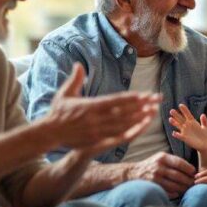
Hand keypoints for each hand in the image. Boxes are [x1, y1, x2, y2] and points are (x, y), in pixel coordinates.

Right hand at [44, 63, 160, 150]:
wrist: (48, 133)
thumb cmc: (57, 112)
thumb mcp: (65, 93)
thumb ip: (75, 79)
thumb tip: (79, 64)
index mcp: (90, 105)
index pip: (116, 100)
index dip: (133, 98)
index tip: (146, 94)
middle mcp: (96, 118)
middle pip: (125, 112)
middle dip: (143, 106)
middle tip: (158, 100)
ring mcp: (97, 131)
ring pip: (124, 125)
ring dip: (140, 119)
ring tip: (154, 112)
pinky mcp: (96, 142)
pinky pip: (117, 138)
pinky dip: (130, 133)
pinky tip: (141, 129)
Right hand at [128, 152, 195, 198]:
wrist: (133, 172)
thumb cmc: (151, 164)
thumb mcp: (161, 157)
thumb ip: (174, 161)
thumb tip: (191, 170)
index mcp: (162, 158)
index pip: (179, 163)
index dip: (188, 168)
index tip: (194, 172)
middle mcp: (159, 167)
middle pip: (178, 176)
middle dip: (188, 180)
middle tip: (193, 183)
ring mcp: (155, 178)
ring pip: (174, 185)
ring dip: (183, 188)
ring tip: (188, 188)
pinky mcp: (153, 186)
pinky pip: (168, 192)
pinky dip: (175, 193)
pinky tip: (178, 193)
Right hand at [168, 104, 206, 152]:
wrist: (204, 145)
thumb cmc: (205, 135)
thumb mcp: (206, 127)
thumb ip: (204, 121)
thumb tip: (203, 114)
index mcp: (193, 122)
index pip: (187, 114)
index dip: (184, 110)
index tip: (180, 105)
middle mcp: (187, 125)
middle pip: (181, 119)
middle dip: (176, 115)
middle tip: (171, 110)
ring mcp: (185, 132)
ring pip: (178, 126)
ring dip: (174, 123)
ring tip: (170, 119)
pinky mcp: (185, 138)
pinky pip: (180, 136)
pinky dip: (177, 135)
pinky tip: (174, 133)